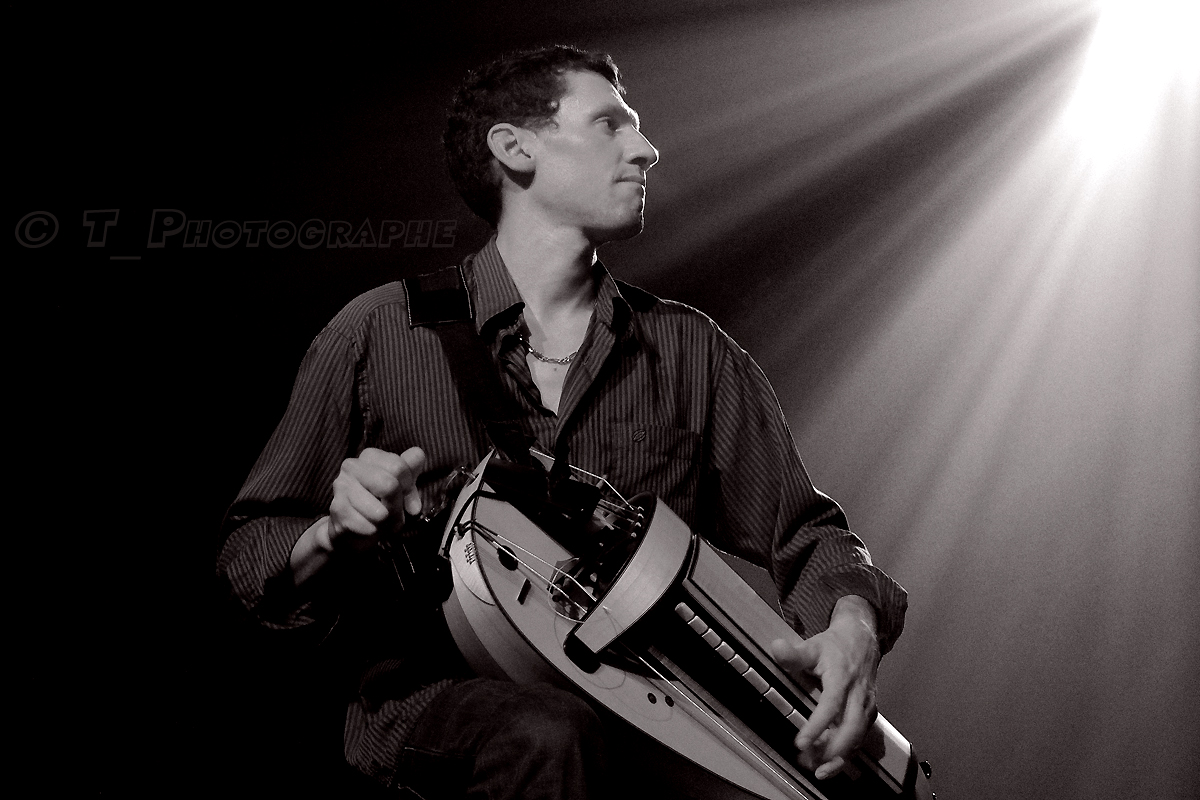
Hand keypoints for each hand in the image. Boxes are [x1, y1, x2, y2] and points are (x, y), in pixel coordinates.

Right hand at [326, 446, 426, 551]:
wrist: (352, 531)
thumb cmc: (379, 504)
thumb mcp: (401, 486)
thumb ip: (411, 468)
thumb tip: (418, 455)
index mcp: (369, 456)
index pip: (398, 466)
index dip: (408, 487)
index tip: (406, 498)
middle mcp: (351, 466)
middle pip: (389, 485)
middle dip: (397, 505)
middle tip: (396, 513)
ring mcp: (341, 487)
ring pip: (379, 510)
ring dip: (387, 522)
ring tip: (382, 521)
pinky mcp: (337, 510)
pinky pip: (369, 526)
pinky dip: (374, 531)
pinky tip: (368, 527)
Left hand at [770, 595, 879, 780]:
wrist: (863, 639)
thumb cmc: (834, 646)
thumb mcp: (813, 646)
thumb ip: (794, 653)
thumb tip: (775, 648)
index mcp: (842, 678)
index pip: (831, 705)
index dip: (817, 726)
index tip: (801, 743)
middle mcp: (858, 695)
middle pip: (851, 728)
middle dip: (833, 751)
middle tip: (812, 765)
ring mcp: (866, 706)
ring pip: (858, 737)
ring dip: (839, 757)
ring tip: (819, 771)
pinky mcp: (869, 714)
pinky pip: (860, 737)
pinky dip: (846, 753)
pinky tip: (829, 763)